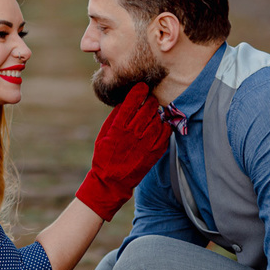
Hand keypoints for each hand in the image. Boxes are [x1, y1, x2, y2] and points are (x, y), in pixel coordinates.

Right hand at [76, 82, 171, 221]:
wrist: (112, 181)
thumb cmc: (104, 156)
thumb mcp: (103, 134)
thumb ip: (115, 117)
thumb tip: (126, 101)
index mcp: (119, 127)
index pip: (132, 101)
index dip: (139, 90)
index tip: (141, 87)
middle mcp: (134, 133)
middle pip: (149, 107)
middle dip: (150, 101)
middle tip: (149, 101)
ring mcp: (147, 143)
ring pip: (158, 118)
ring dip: (156, 113)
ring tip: (152, 115)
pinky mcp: (155, 152)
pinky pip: (166, 132)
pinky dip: (164, 126)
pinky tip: (158, 126)